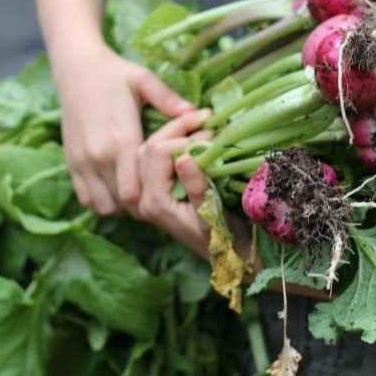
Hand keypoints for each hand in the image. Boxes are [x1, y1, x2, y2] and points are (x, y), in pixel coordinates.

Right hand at [56, 44, 194, 214]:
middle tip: (162, 198)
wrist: (77, 68)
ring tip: (141, 196)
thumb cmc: (116, 73)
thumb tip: (200, 114)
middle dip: (144, 206)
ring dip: (124, 207)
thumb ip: (170, 101)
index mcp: (121, 139)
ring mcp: (82, 161)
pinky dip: (103, 202)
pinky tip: (120, 192)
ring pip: (104, 205)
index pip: (136, 191)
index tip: (171, 191)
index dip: (155, 196)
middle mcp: (99, 155)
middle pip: (123, 203)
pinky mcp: (71, 162)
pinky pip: (87, 199)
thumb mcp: (145, 81)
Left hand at [135, 109, 214, 256]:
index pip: (158, 152)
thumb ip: (197, 188)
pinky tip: (195, 135)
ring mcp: (147, 195)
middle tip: (208, 117)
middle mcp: (143, 200)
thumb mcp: (215, 215)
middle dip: (178, 127)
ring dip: (175, 131)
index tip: (214, 135)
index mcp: (154, 203)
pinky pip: (156, 158)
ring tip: (203, 121)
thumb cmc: (228, 240)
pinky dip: (175, 142)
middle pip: (149, 146)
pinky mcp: (157, 191)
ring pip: (149, 148)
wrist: (232, 258)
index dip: (185, 138)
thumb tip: (183, 158)